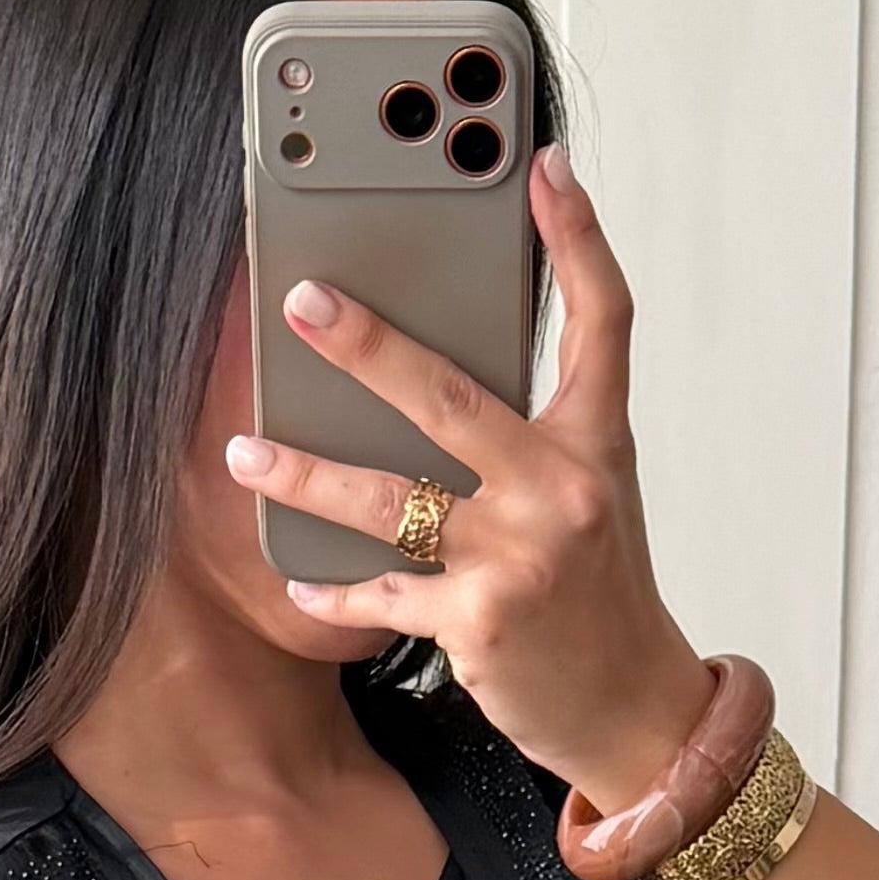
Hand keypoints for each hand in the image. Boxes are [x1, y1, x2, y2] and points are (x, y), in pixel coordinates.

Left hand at [225, 144, 713, 814]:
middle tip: (303, 303)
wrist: (632, 711)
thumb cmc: (600, 595)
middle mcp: (563, 489)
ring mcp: (519, 555)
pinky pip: (384, 592)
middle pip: (451, 395)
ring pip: (390, 498)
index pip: (600, 319)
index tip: (545, 168)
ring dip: (305, 474)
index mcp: (595, 443)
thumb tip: (437, 381)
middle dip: (366, 346)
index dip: (577, 237)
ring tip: (246, 453)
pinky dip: (335, 590)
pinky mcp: (479, 622)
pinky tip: (299, 578)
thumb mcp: (592, 496)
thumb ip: (535, 434)